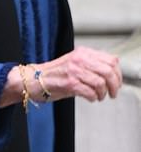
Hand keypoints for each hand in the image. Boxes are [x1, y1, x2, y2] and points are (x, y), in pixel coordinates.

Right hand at [1, 46, 121, 107]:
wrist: (33, 80)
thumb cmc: (53, 75)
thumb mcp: (75, 64)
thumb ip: (91, 66)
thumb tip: (111, 74)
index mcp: (83, 53)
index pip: (111, 60)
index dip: (118, 74)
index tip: (117, 83)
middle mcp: (80, 59)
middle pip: (108, 71)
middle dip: (114, 85)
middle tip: (112, 93)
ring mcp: (74, 71)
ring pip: (100, 82)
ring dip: (103, 93)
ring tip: (99, 97)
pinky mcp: (69, 83)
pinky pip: (89, 91)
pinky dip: (93, 97)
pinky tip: (91, 98)